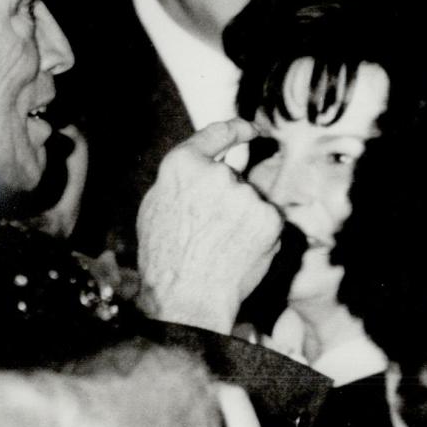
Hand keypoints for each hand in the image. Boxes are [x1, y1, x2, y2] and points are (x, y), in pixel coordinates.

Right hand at [137, 119, 281, 333]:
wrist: (188, 297)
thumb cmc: (165, 259)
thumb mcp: (157, 207)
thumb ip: (183, 180)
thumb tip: (206, 168)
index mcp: (182, 164)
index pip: (216, 134)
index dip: (236, 129)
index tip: (250, 129)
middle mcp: (216, 172)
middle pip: (232, 177)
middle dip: (227, 200)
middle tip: (210, 233)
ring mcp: (246, 194)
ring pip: (250, 201)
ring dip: (242, 219)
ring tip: (220, 248)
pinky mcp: (269, 217)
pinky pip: (266, 221)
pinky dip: (258, 235)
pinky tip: (239, 253)